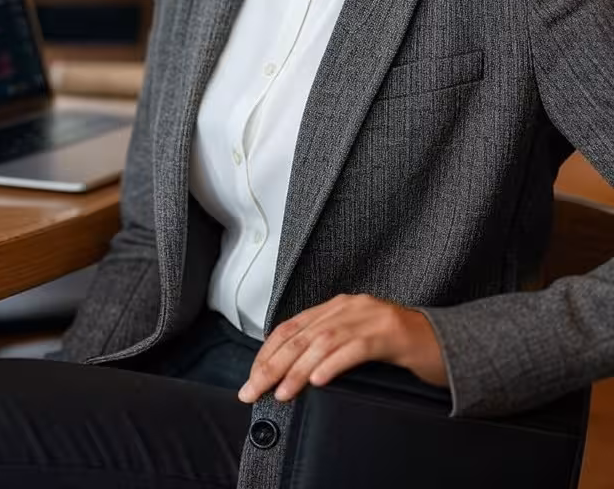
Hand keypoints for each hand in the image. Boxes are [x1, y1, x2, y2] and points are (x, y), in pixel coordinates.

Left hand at [238, 294, 448, 403]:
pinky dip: (334, 364)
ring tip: (282, 391)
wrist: (447, 342)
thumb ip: (329, 348)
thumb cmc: (401, 346)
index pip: (292, 326)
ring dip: (298, 369)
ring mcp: (371, 317)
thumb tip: (292, 376)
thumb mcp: (358, 342)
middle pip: (302, 335)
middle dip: (273, 365)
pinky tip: (320, 380)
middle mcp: (350, 306)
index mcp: (339, 307)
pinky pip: (356, 348)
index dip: (268, 352)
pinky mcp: (390, 333)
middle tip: (253, 390)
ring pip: (324, 342)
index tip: (252, 377)